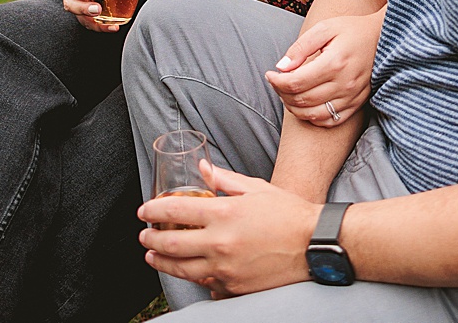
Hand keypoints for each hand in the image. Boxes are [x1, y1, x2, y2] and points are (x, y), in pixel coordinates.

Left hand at [138, 161, 320, 297]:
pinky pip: (203, 284)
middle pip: (170, 243)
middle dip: (151, 239)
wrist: (314, 245)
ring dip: (161, 261)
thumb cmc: (288, 213)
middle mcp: (220, 243)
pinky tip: (185, 270)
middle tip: (143, 235)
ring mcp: (225, 269)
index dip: (153, 210)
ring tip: (152, 255)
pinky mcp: (233, 287)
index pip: (175, 211)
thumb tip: (202, 169)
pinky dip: (191, 276)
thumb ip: (224, 180)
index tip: (143, 211)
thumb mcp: (255, 188)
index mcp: (224, 213)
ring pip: (181, 268)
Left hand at [265, 10, 382, 125]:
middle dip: (282, 93)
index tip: (270, 74)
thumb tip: (281, 67)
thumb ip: (301, 47)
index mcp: (335, 63)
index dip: (277, 81)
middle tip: (276, 82)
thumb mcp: (325, 28)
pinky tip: (306, 105)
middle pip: (302, 100)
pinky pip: (331, 120)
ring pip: (314, 114)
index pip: (296, 82)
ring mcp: (352, 97)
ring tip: (288, 94)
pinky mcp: (358, 104)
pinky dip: (313, 118)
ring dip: (294, 108)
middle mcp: (345, 84)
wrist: (383, 38)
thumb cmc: (352, 30)